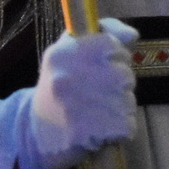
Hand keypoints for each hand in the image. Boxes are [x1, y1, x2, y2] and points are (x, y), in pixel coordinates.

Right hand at [20, 17, 138, 168]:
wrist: (36, 133)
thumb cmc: (60, 87)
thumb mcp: (70, 53)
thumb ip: (104, 35)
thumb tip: (132, 35)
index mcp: (61, 54)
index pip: (110, 44)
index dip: (117, 55)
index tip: (108, 64)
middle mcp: (65, 78)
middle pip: (123, 74)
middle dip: (122, 84)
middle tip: (103, 92)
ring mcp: (74, 107)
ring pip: (127, 101)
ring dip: (122, 107)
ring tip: (100, 110)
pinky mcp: (85, 134)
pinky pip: (126, 125)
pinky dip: (122, 128)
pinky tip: (103, 127)